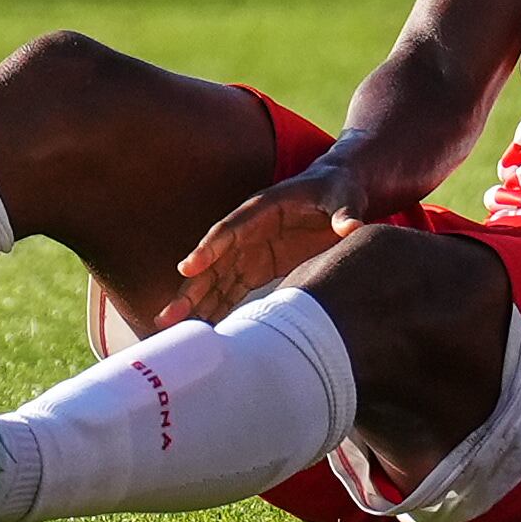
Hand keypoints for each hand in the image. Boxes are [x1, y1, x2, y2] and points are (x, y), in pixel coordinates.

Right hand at [153, 160, 368, 326]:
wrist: (338, 191)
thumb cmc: (339, 190)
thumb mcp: (344, 198)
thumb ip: (344, 213)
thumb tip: (352, 226)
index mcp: (263, 208)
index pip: (230, 229)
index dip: (209, 248)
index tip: (188, 268)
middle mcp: (247, 230)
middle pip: (213, 260)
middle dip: (191, 287)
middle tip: (168, 315)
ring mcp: (249, 251)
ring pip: (215, 279)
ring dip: (195, 303)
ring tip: (170, 329)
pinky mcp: (256, 267)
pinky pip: (230, 290)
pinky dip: (215, 308)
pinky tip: (201, 330)